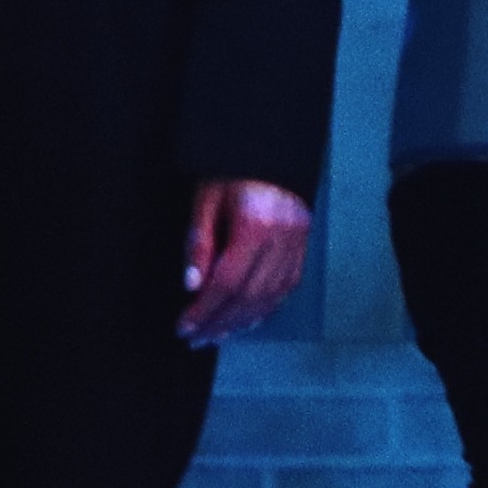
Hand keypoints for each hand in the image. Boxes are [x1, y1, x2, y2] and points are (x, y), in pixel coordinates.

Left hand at [176, 177, 309, 346]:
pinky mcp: (303, 243)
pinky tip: (250, 318)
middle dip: (219, 322)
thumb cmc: (234, 172)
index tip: (184, 326)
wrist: (270, 148)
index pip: (227, 282)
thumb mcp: (206, 201)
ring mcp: (297, 242)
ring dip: (242, 321)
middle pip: (249, 295)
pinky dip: (267, 307)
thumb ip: (198, 243)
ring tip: (218, 335)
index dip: (203, 310)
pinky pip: (288, 285)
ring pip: (271, 295)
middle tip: (197, 339)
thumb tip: (191, 285)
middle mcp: (281, 238)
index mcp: (255, 226)